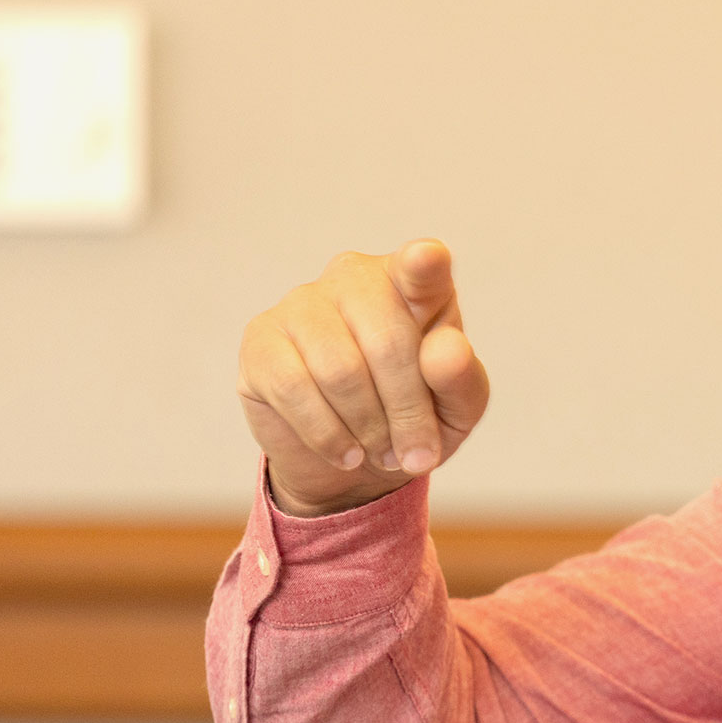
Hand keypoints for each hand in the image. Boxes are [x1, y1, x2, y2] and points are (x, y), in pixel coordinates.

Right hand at [237, 240, 489, 516]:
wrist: (356, 463)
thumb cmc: (415, 417)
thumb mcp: (456, 409)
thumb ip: (461, 378)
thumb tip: (443, 350)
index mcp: (414, 282)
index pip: (422, 265)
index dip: (424, 263)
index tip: (427, 259)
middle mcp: (356, 278)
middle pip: (387, 344)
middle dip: (407, 412)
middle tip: (418, 454)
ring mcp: (303, 303)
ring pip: (340, 371)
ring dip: (369, 428)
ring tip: (383, 452)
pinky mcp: (261, 340)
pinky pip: (294, 389)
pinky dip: (328, 434)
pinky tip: (346, 452)